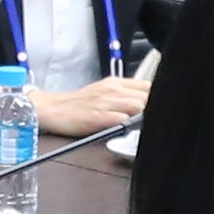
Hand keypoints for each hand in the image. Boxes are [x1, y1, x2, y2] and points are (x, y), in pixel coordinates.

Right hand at [34, 73, 152, 138]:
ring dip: (143, 117)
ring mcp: (105, 103)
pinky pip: (121, 119)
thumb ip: (124, 94)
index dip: (156, 97)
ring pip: (138, 106)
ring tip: (142, 126)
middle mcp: (112, 90)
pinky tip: (130, 130)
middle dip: (153, 108)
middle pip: (146, 96)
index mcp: (115, 83)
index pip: (147, 86)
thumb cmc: (78, 104)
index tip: (161, 106)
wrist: (53, 109)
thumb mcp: (103, 91)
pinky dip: (128, 125)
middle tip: (154, 119)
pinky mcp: (97, 117)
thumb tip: (145, 101)